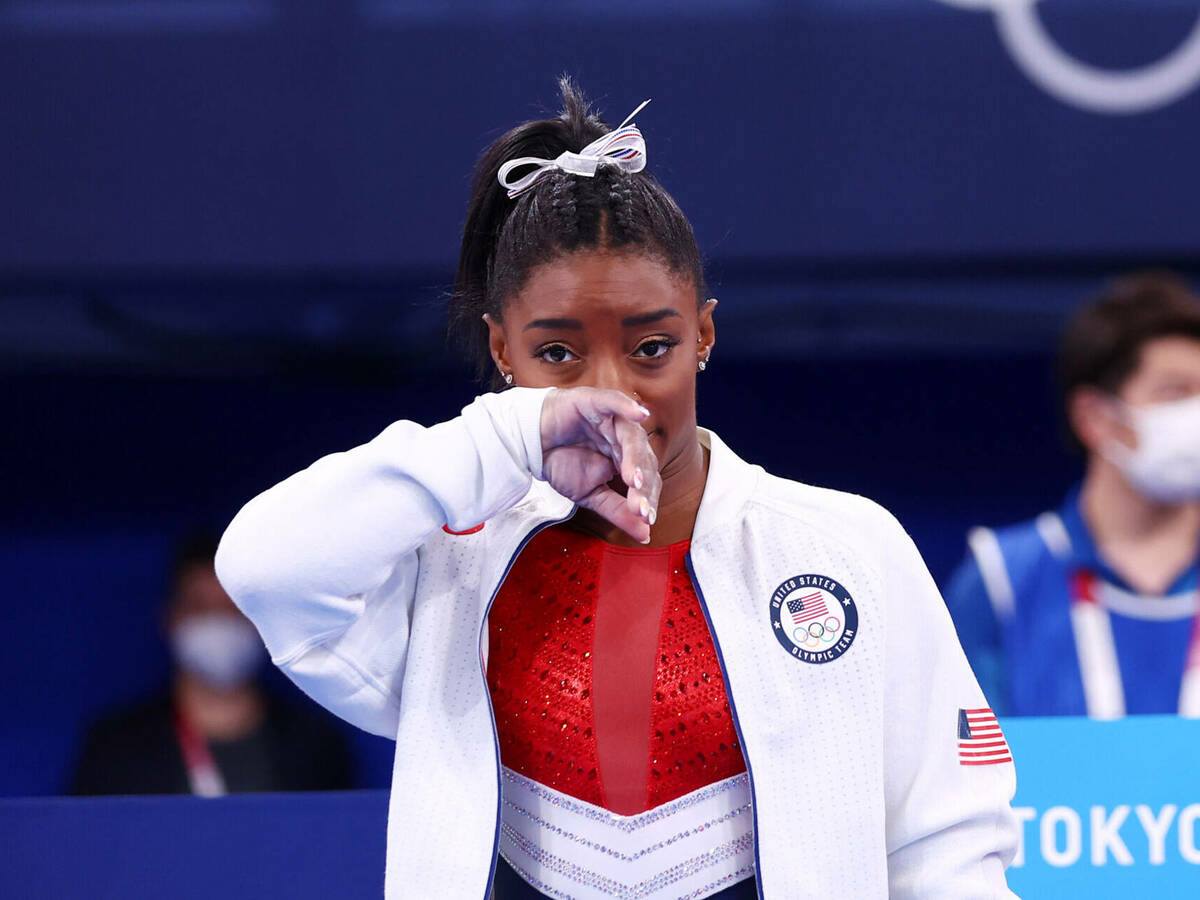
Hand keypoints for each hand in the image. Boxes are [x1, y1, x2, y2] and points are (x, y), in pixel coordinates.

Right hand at [539, 387, 661, 542]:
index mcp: (628, 460)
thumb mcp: (591, 495)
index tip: (645, 519)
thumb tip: (645, 535)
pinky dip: (627, 407)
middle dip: (642, 485)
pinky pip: (615, 402)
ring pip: (632, 437)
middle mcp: (625, 440)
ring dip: (634, 458)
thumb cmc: (562, 462)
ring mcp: (613, 419)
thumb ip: (618, 512)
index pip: (647, 480)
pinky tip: (639, 415)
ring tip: (633, 479)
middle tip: (639, 506)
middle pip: (643, 460)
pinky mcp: (597, 402)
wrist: (530, 442)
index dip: (647, 499)